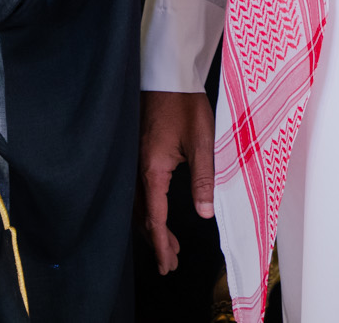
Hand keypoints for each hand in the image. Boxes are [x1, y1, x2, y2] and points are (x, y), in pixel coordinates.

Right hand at [139, 90, 214, 274]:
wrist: (166, 74)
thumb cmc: (184, 103)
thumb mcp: (201, 141)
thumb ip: (203, 179)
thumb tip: (205, 212)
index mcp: (151, 168)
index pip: (154, 217)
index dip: (161, 243)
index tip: (167, 264)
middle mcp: (136, 168)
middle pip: (141, 215)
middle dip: (156, 241)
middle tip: (170, 263)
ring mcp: (132, 160)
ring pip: (136, 204)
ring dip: (151, 227)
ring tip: (168, 246)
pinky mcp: (135, 152)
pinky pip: (135, 190)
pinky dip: (146, 209)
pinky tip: (155, 213)